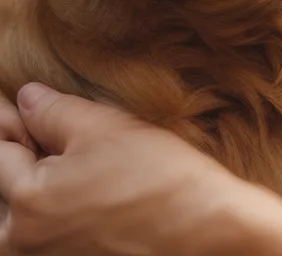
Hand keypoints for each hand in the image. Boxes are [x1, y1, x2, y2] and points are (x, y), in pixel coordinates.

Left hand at [0, 83, 252, 254]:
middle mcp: (23, 241)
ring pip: (26, 211)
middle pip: (7, 185)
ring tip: (82, 159)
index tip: (12, 103)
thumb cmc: (158, 177)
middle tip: (48, 128)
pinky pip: (51, 231)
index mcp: (26, 201)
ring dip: (42, 180)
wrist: (203, 228)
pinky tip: (95, 186)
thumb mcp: (106, 127)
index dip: (8, 118)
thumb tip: (27, 98)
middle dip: (23, 153)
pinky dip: (60, 206)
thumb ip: (55, 111)